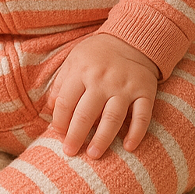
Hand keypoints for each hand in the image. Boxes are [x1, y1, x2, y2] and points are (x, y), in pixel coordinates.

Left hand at [50, 34, 159, 158]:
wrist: (131, 39)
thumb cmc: (97, 55)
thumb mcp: (74, 61)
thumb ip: (61, 84)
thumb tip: (49, 110)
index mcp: (82, 71)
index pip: (65, 102)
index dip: (59, 121)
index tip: (58, 134)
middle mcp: (103, 80)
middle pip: (86, 114)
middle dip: (76, 136)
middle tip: (70, 152)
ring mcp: (125, 86)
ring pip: (112, 118)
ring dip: (102, 139)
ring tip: (93, 154)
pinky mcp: (145, 91)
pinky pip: (142, 116)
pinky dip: (136, 133)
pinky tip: (128, 147)